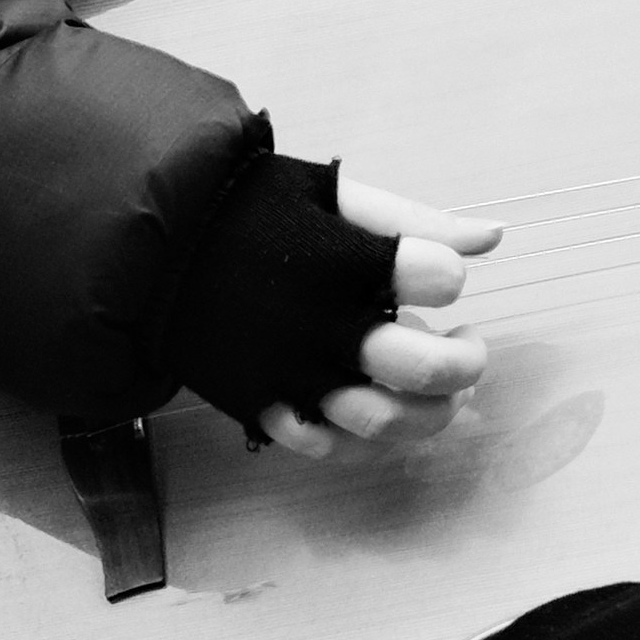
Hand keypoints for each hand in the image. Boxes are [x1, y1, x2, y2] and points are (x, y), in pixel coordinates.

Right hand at [253, 170, 500, 457]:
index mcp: (340, 261)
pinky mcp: (264, 407)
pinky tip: (383, 403)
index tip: (435, 274)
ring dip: (433, 411)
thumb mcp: (327, 193)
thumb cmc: (245, 211)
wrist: (146, 251)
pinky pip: (332, 446)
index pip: (437, 277)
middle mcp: (319, 327)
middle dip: (466, 361)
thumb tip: (493, 237)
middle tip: (468, 341)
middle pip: (423, 367)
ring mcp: (291, 375)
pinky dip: (370, 438)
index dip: (447, 277)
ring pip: (386, 422)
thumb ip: (411, 217)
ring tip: (443, 387)